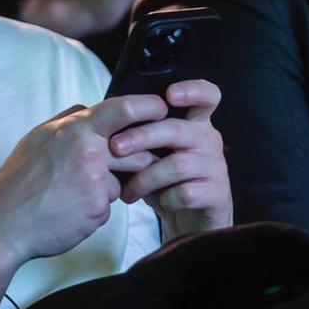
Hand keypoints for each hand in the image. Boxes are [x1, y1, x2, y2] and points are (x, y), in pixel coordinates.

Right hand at [0, 95, 167, 264]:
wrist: (2, 222)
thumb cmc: (17, 181)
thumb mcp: (37, 138)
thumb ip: (67, 122)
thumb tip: (87, 109)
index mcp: (73, 130)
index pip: (122, 110)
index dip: (147, 107)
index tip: (161, 108)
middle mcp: (88, 151)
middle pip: (136, 150)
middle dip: (137, 162)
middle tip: (126, 170)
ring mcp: (95, 181)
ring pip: (122, 181)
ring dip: (109, 188)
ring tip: (76, 194)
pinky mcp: (98, 209)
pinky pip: (109, 205)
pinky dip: (95, 209)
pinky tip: (70, 210)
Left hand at [106, 79, 231, 237]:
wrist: (188, 219)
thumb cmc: (164, 179)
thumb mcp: (151, 152)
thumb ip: (134, 131)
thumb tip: (91, 111)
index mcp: (195, 123)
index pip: (207, 96)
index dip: (192, 90)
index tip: (169, 94)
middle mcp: (209, 140)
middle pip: (177, 130)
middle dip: (142, 137)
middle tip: (114, 147)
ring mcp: (217, 167)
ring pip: (178, 165)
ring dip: (146, 177)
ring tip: (127, 190)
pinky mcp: (218, 194)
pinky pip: (187, 193)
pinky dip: (166, 198)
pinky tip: (158, 202)